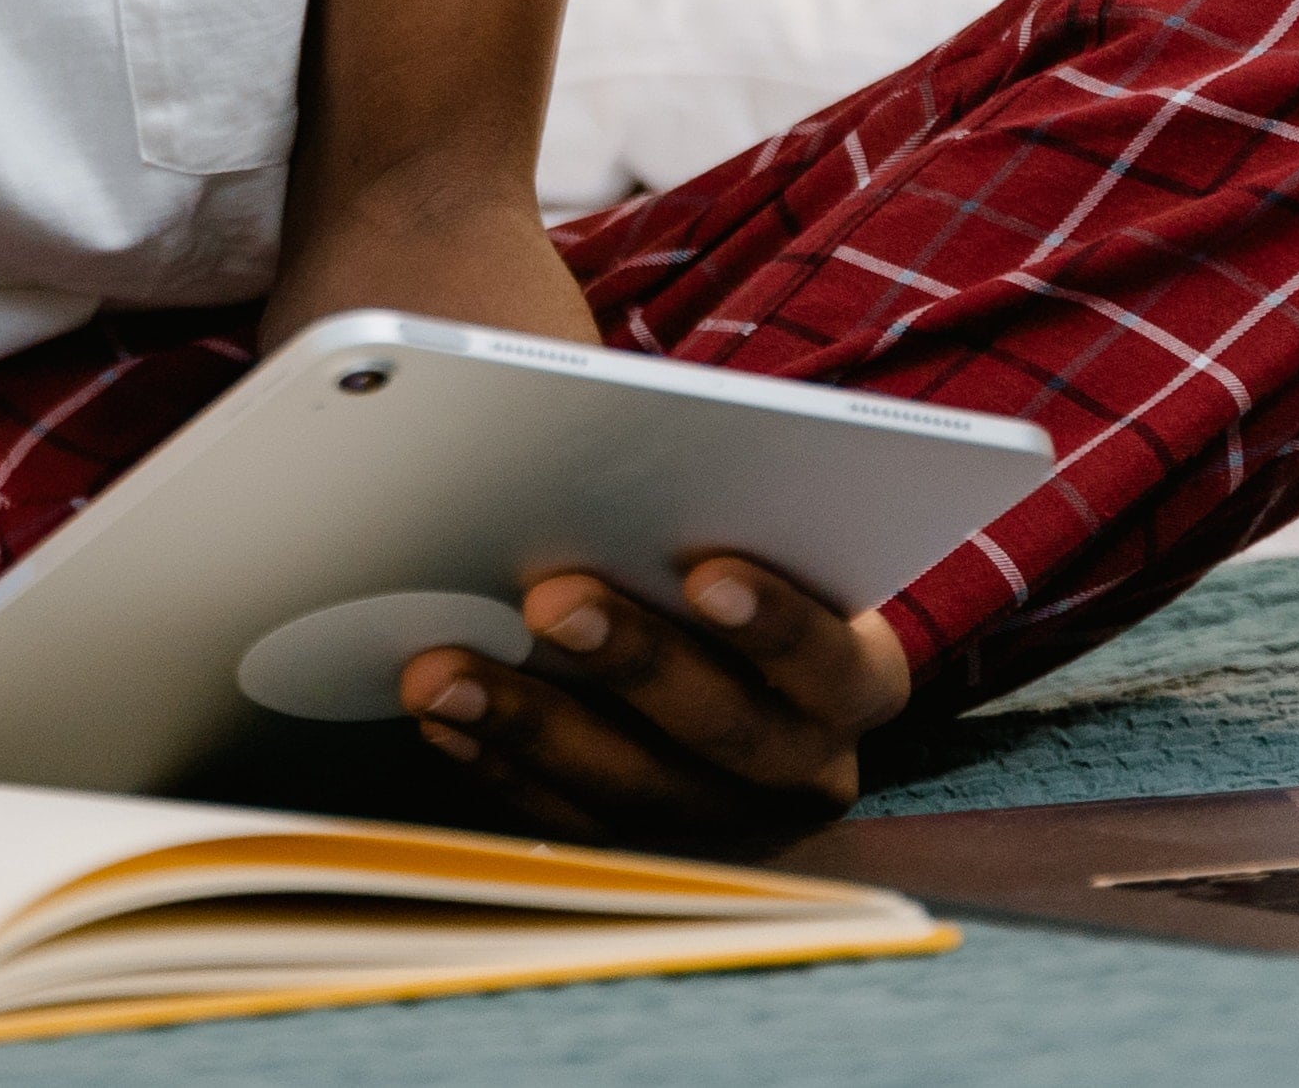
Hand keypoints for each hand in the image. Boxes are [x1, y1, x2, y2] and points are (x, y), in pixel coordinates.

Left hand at [399, 553, 908, 850]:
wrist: (762, 681)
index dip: (776, 620)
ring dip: (530, 724)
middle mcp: (806, 769)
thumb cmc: (752, 571)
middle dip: (631, 662)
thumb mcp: (767, 541)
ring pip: (631, 792)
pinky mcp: (645, 854)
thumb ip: (719, 515)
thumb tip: (607, 444)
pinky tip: (444, 717)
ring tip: (442, 670)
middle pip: (724, 731)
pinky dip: (500, 767)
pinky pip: (569, 825)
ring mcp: (726, 825)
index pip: (830, 659)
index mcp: (856, 682)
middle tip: (549, 598)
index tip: (706, 572)